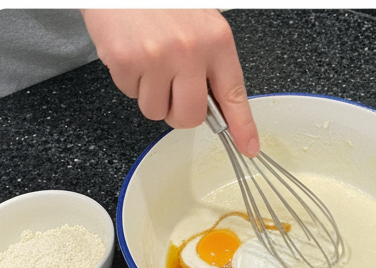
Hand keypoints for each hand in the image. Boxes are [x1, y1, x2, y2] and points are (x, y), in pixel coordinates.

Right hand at [81, 9, 258, 155]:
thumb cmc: (161, 0)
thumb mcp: (200, 24)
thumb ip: (211, 64)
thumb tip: (218, 108)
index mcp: (215, 40)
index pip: (234, 95)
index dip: (242, 127)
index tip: (248, 146)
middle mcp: (190, 49)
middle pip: (191, 116)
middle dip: (179, 113)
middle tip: (171, 90)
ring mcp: (157, 56)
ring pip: (156, 110)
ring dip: (150, 94)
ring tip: (148, 60)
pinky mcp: (127, 59)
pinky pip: (130, 94)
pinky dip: (128, 79)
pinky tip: (131, 51)